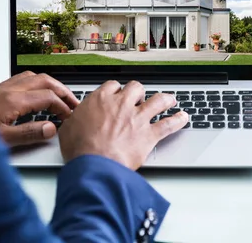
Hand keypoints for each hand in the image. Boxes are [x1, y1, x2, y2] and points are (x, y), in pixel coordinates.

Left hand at [0, 71, 78, 146]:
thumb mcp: (3, 139)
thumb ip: (30, 133)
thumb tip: (51, 129)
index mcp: (14, 100)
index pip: (48, 98)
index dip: (63, 107)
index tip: (69, 118)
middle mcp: (10, 89)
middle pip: (45, 81)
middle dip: (63, 91)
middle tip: (73, 103)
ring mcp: (3, 87)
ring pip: (35, 77)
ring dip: (51, 85)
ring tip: (59, 96)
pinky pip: (23, 79)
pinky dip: (37, 83)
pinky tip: (36, 93)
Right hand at [58, 80, 188, 169]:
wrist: (94, 165)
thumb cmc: (80, 150)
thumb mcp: (68, 129)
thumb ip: (74, 120)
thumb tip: (72, 121)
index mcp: (100, 100)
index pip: (113, 86)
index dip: (117, 90)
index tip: (118, 94)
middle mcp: (121, 105)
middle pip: (136, 87)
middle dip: (139, 91)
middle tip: (141, 97)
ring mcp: (137, 118)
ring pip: (158, 100)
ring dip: (165, 99)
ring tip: (170, 99)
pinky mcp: (149, 135)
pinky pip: (168, 124)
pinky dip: (178, 120)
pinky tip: (183, 117)